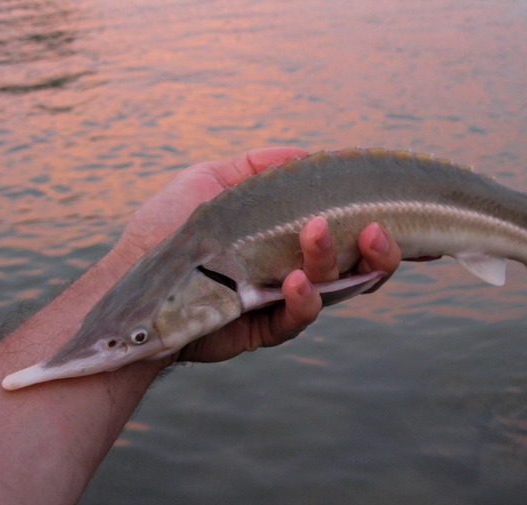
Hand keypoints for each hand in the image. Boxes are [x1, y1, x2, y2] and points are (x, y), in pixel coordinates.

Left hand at [111, 147, 400, 363]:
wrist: (131, 282)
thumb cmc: (168, 229)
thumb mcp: (211, 180)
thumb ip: (260, 167)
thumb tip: (309, 154)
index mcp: (292, 236)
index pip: (349, 233)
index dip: (379, 225)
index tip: (394, 208)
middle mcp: (297, 269)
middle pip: (359, 266)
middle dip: (379, 249)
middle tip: (377, 228)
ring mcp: (283, 301)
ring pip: (335, 289)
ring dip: (335, 260)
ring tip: (318, 232)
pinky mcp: (266, 329)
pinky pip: (299, 317)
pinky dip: (305, 299)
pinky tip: (295, 280)